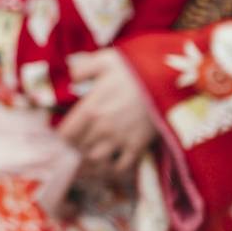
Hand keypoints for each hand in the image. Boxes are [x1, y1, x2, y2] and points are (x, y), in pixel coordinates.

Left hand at [56, 49, 157, 178]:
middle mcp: (101, 128)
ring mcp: (120, 139)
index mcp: (90, 109)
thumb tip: (72, 76)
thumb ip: (83, 68)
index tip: (67, 134)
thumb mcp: (105, 60)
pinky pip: (121, 167)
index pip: (65, 134)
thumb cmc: (136, 69)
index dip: (63, 137)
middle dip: (76, 150)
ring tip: (91, 159)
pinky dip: (113, 169)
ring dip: (91, 162)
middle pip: (79, 149)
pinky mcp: (138, 146)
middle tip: (78, 148)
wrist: (168, 81)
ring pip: (96, 162)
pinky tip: (111, 164)